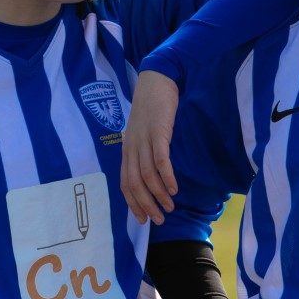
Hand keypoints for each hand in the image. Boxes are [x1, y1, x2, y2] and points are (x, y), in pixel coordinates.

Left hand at [120, 70, 179, 223]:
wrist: (157, 79)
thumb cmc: (153, 106)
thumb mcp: (144, 130)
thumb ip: (146, 149)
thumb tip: (153, 170)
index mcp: (128, 148)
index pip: (125, 182)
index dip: (133, 203)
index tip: (143, 219)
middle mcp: (132, 147)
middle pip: (134, 183)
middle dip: (145, 205)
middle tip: (158, 220)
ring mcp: (143, 140)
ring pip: (146, 175)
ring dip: (158, 195)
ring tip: (169, 207)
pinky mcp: (157, 132)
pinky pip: (160, 159)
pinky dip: (166, 176)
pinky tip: (174, 188)